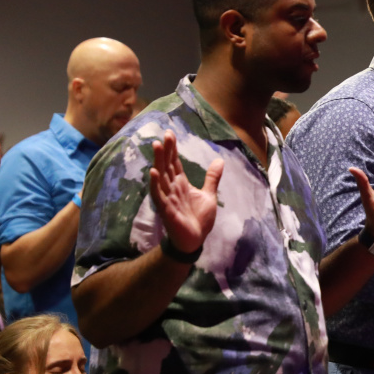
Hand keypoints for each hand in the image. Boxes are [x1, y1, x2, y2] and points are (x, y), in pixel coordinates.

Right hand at [149, 130, 224, 255]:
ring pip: (161, 176)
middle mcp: (172, 188)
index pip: (175, 162)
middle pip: (167, 166)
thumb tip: (219, 160)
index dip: (173, 149)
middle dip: (166, 150)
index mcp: (181, 183)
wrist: (194, 240)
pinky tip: (153, 172)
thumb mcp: (209, 195)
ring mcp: (167, 198)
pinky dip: (155, 183)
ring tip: (157, 145)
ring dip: (159, 161)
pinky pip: (158, 195)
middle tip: (165, 134)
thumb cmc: (198, 219)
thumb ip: (212, 178)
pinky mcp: (166, 209)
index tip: (170, 133)